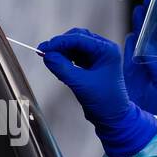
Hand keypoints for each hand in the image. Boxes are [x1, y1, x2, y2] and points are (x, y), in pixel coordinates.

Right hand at [39, 28, 156, 156]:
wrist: (113, 118)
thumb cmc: (104, 101)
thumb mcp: (81, 84)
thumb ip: (62, 68)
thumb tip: (46, 55)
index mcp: (107, 50)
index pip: (79, 39)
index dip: (59, 42)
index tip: (43, 48)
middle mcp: (104, 50)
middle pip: (77, 38)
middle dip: (60, 44)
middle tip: (44, 52)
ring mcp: (98, 56)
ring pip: (75, 46)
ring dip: (62, 51)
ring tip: (50, 60)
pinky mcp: (92, 65)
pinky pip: (75, 56)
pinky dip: (65, 58)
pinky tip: (58, 65)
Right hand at [123, 0, 156, 117]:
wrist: (149, 134)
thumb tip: (147, 48)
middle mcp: (156, 68)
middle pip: (153, 38)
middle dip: (150, 18)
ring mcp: (143, 73)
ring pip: (141, 45)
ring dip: (140, 29)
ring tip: (137, 11)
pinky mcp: (131, 80)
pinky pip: (130, 59)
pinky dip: (130, 47)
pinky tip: (130, 37)